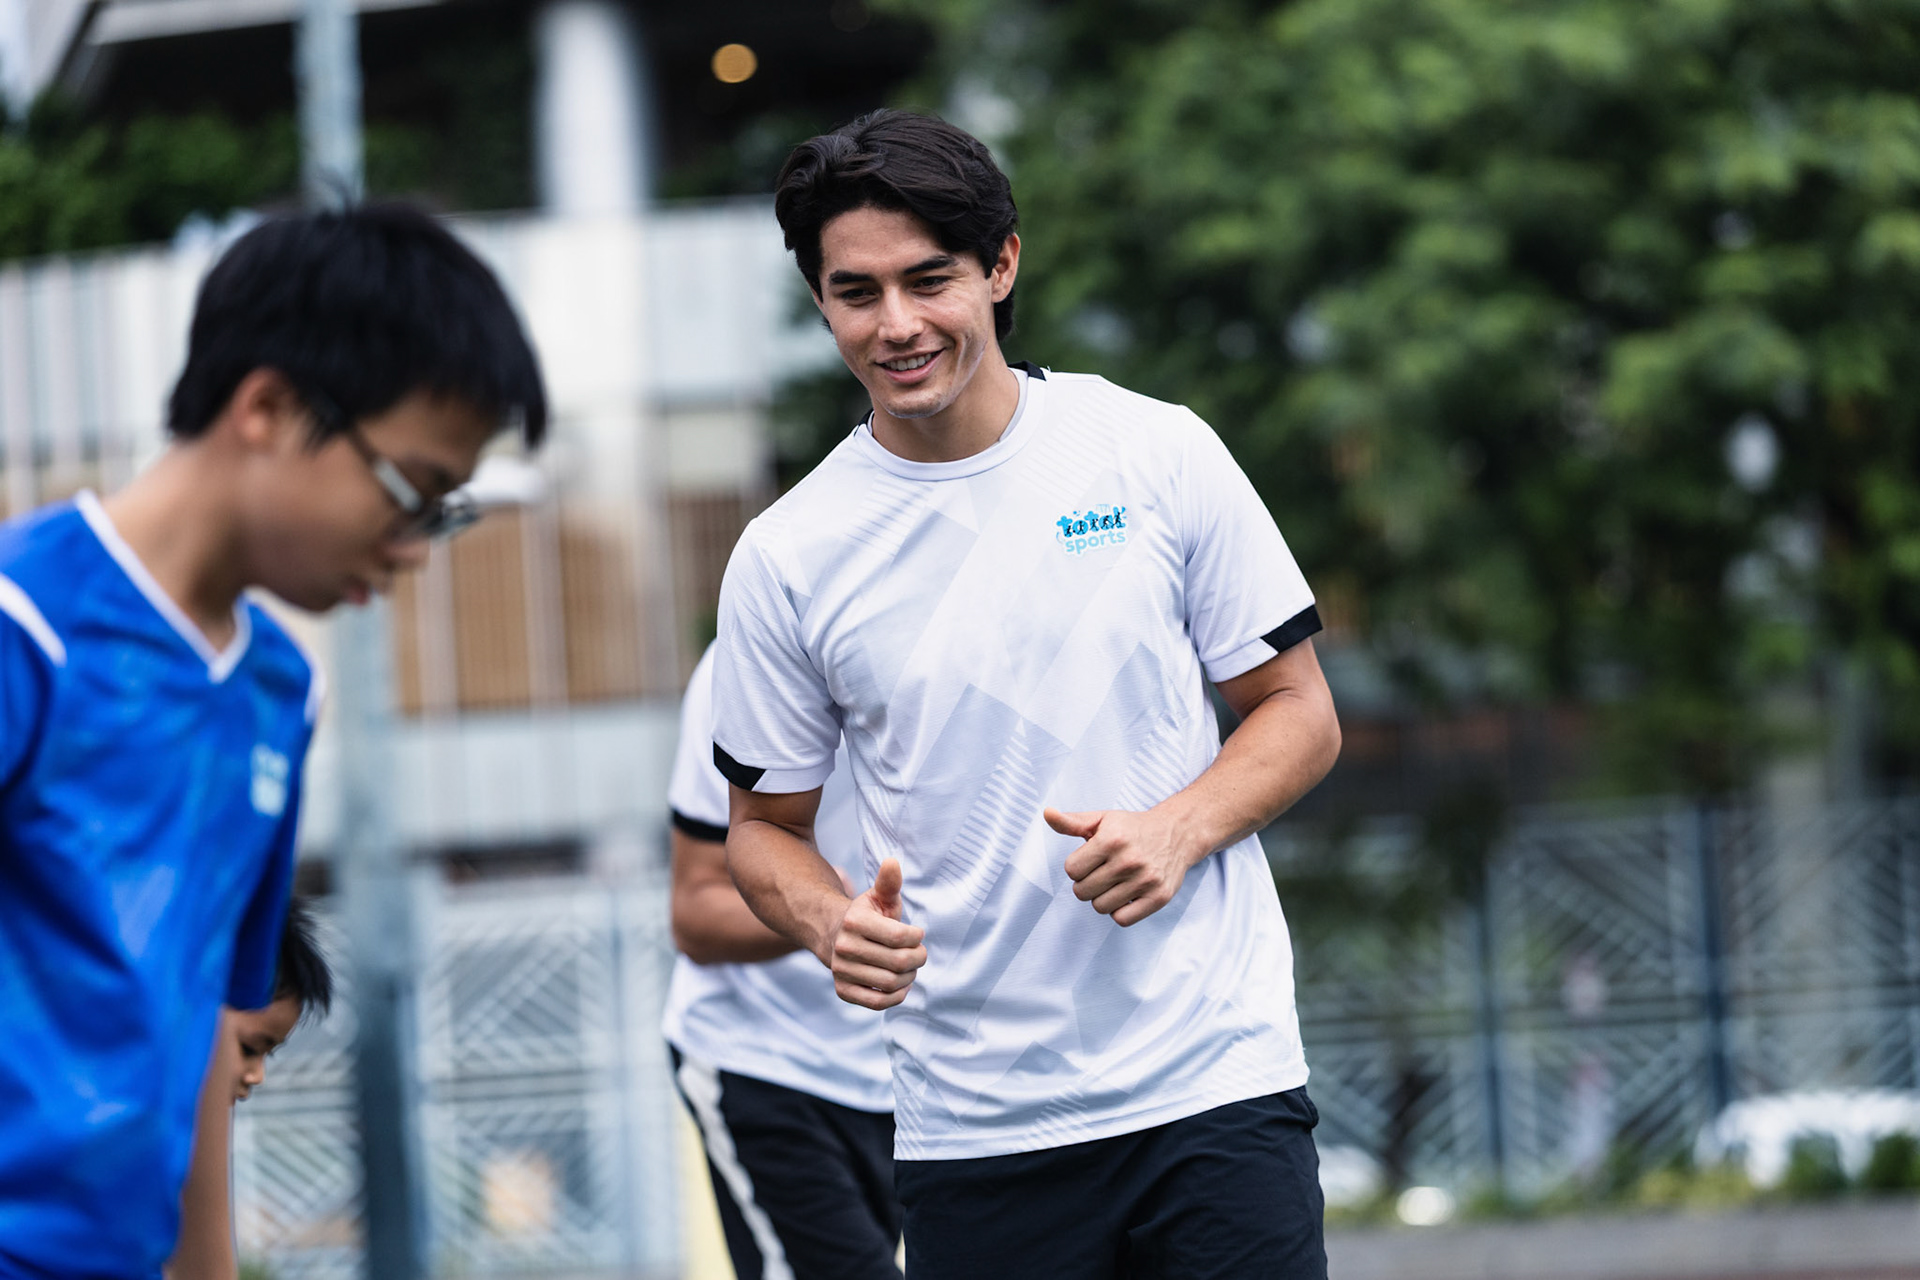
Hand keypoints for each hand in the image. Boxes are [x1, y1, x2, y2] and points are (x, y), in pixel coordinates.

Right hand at [829, 858, 925, 1009]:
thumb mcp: (878, 897)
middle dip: (917, 959)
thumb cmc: (867, 915)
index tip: (918, 934)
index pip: (899, 937)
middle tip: (920, 954)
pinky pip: (877, 1003)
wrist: (834, 935)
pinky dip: (896, 997)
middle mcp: (844, 947)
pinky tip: (901, 985)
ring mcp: (841, 971)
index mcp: (854, 921)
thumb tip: (893, 862)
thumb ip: (889, 882)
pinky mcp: (842, 991)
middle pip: (898, 962)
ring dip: (909, 977)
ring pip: (890, 983)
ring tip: (910, 968)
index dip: (917, 938)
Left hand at [1045, 806, 1199, 926]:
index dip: (1077, 866)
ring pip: (1100, 907)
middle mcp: (1128, 860)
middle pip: (1082, 891)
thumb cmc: (1133, 828)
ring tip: (1114, 883)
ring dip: (1102, 898)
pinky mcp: (1158, 897)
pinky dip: (1120, 911)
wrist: (1177, 833)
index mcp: (1111, 839)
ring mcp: (1145, 880)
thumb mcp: (1102, 819)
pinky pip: (1122, 919)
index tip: (1090, 860)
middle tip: (1102, 873)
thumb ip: (1072, 822)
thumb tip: (1047, 814)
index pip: (1071, 870)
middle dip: (1087, 883)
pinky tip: (1126, 895)